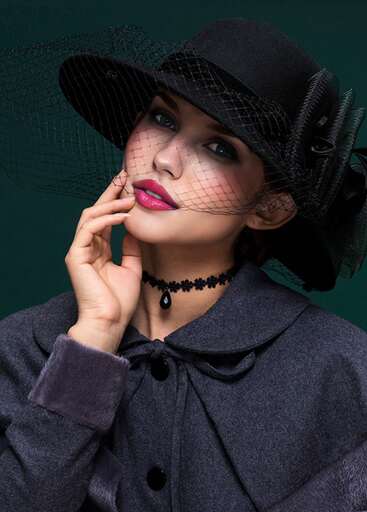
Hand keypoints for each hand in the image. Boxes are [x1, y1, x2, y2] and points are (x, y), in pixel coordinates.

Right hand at [64, 169, 141, 329]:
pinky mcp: (76, 256)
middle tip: (124, 176)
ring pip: (90, 217)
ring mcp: (79, 251)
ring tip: (130, 198)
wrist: (110, 322)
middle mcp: (86, 248)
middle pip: (95, 212)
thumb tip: (133, 230)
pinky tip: (123, 216)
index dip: (116, 201)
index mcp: (98, 251)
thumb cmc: (119, 301)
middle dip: (110, 193)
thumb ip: (131, 249)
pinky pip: (89, 229)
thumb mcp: (132, 269)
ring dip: (111, 204)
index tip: (129, 186)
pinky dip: (106, 219)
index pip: (105, 219)